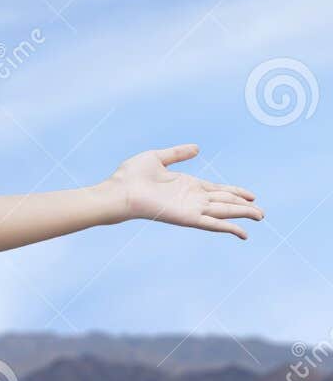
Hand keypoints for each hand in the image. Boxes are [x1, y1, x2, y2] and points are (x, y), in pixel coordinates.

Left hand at [104, 143, 262, 239]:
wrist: (118, 191)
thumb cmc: (130, 176)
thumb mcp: (158, 158)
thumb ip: (178, 153)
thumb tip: (197, 148)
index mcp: (187, 184)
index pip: (218, 190)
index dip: (236, 192)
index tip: (252, 196)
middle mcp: (191, 198)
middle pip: (225, 202)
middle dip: (244, 206)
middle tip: (262, 212)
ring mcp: (190, 208)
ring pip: (224, 212)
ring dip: (242, 215)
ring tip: (260, 217)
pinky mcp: (187, 218)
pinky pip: (212, 224)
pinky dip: (228, 228)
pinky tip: (243, 233)